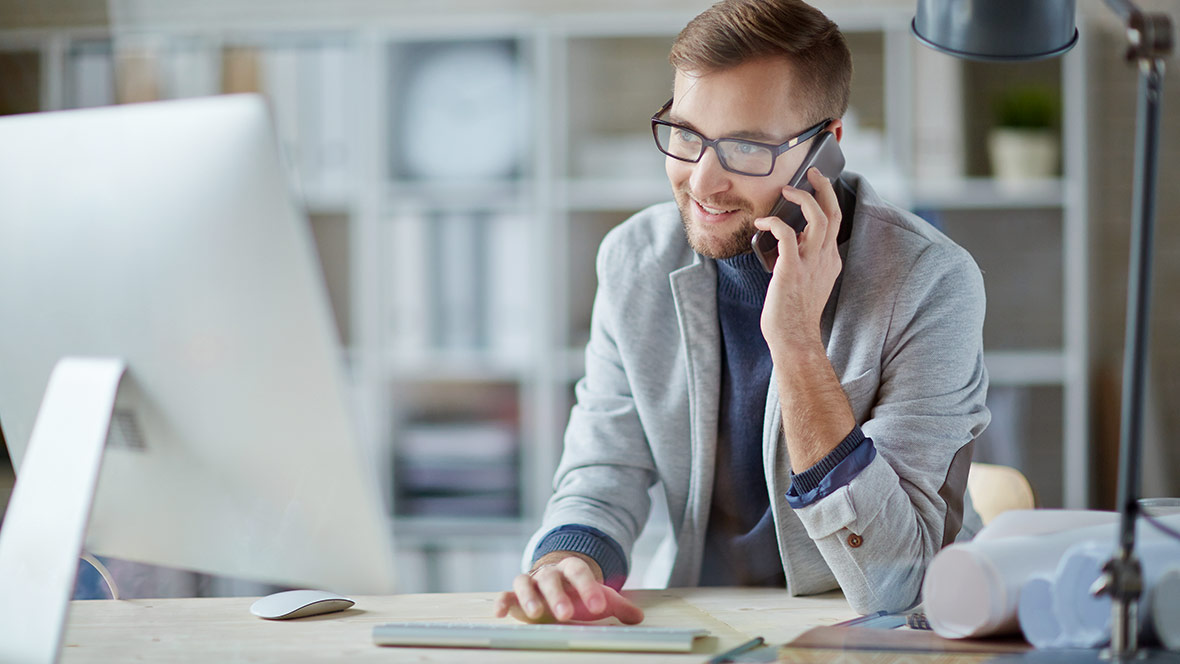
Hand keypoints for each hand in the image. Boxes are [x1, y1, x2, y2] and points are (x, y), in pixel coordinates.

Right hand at [492, 554, 643, 623]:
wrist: (556, 582)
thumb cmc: (579, 593)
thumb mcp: (600, 597)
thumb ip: (619, 606)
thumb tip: (638, 617)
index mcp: (571, 568)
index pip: (579, 571)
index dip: (588, 587)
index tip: (599, 606)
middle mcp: (549, 572)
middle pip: (552, 578)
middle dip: (559, 596)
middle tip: (567, 614)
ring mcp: (530, 581)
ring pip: (526, 582)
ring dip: (530, 597)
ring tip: (536, 613)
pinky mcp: (514, 595)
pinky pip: (505, 595)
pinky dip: (502, 602)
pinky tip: (500, 613)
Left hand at [754, 167, 843, 357]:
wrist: (795, 340)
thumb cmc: (794, 315)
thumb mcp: (806, 283)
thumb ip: (803, 262)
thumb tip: (788, 245)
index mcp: (829, 262)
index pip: (835, 223)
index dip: (827, 201)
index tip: (816, 188)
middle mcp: (824, 259)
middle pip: (833, 212)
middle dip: (825, 187)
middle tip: (813, 173)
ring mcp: (810, 263)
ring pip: (817, 217)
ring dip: (802, 198)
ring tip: (787, 190)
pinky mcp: (791, 269)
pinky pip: (786, 233)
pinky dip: (774, 221)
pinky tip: (761, 222)